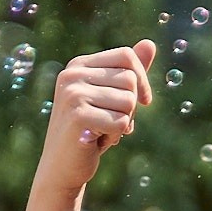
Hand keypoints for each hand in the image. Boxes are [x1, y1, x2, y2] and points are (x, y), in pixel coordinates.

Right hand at [37, 42, 155, 188]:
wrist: (62, 167)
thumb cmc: (90, 131)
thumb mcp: (110, 98)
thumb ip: (128, 72)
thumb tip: (150, 43)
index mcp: (79, 65)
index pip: (126, 56)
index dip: (142, 79)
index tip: (143, 102)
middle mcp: (73, 74)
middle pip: (130, 79)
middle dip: (130, 106)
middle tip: (109, 122)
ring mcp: (73, 93)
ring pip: (129, 101)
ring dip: (122, 122)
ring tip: (101, 131)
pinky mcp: (78, 115)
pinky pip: (121, 122)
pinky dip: (115, 136)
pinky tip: (96, 141)